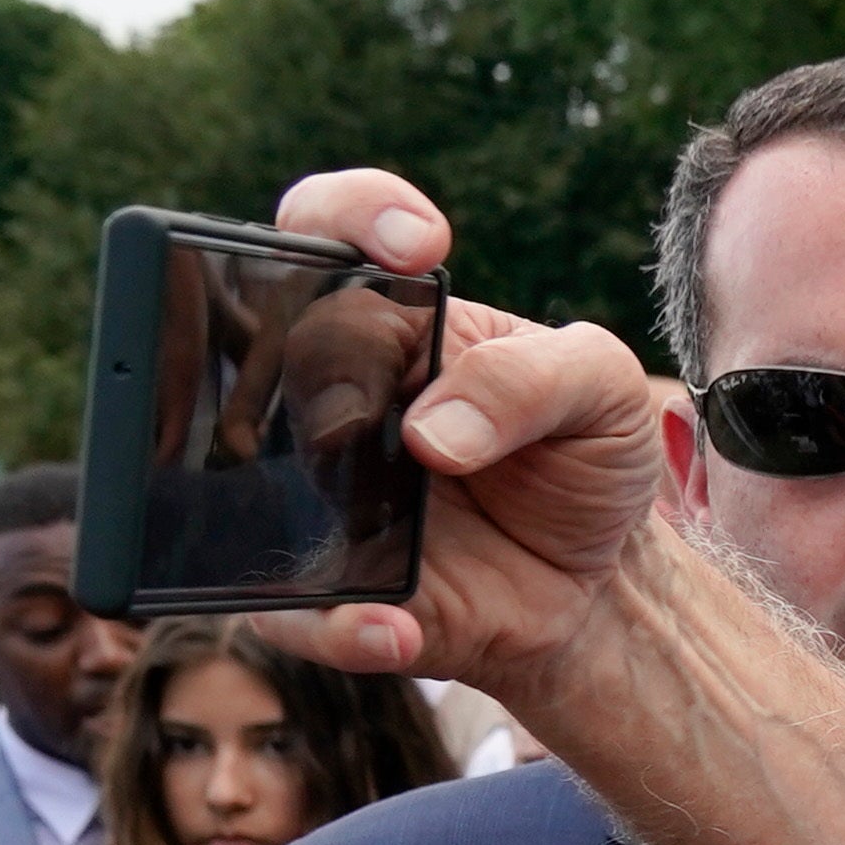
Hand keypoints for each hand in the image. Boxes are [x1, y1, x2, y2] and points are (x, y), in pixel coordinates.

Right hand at [233, 171, 677, 700]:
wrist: (600, 581)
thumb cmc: (583, 458)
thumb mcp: (603, 392)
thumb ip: (535, 379)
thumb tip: (431, 433)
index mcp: (389, 322)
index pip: (327, 233)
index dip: (351, 214)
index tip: (419, 246)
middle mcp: (328, 395)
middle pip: (263, 354)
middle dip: (320, 377)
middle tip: (383, 423)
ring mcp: (314, 492)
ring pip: (242, 486)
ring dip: (291, 505)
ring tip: (372, 531)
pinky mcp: (328, 588)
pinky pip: (291, 612)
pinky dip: (333, 626)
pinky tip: (389, 630)